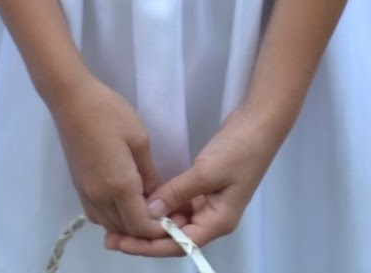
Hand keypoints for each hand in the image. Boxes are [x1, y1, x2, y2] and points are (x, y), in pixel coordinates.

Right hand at [49, 76, 165, 246]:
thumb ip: (149, 174)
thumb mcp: (139, 139)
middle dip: (145, 230)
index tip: (175, 220)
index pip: (141, 226)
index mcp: (119, 186)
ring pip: (109, 225)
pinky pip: (96, 215)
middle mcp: (100, 197)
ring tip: (144, 209)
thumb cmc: (109, 113)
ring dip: (128, 225)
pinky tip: (122, 202)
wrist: (71, 100)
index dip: (159, 229)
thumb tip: (153, 196)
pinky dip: (112, 217)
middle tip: (164, 215)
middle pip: (125, 230)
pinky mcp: (77, 187)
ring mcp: (86, 193)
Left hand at [113, 107, 280, 257]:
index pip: (180, 244)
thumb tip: (149, 213)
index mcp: (218, 222)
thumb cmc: (239, 151)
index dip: (150, 246)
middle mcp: (211, 218)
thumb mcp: (206, 172)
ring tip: (120, 219)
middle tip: (113, 235)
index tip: (123, 242)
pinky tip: (140, 201)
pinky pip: (178, 204)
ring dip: (151, 221)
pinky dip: (160, 205)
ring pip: (175, 221)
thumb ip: (177, 192)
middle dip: (145, 237)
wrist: (258, 124)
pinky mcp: (202, 188)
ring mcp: (207, 203)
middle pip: (175, 236)